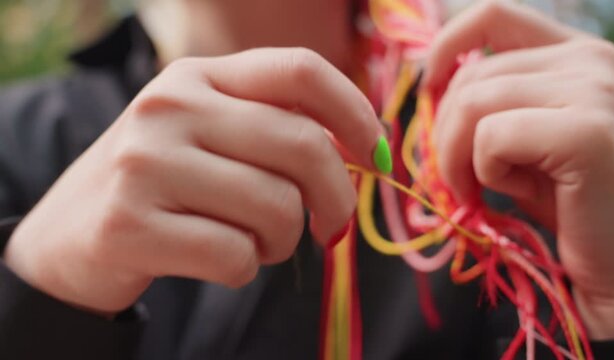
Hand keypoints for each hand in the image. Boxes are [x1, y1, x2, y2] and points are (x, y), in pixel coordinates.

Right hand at [4, 48, 385, 313]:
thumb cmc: (165, 183)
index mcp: (199, 75)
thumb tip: (364, 151)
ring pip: (277, 207)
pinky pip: (236, 255)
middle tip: (331, 226)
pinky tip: (219, 261)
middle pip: (304, 145)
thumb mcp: (211, 134)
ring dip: (284, 241)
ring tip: (257, 243)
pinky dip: (246, 269)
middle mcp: (170, 106)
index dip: (355, 111)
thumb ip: (276, 130)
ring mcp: (146, 163)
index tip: (376, 154)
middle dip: (336, 198)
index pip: (300, 69)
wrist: (72, 233)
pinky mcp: (129, 224)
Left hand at [425, 1, 613, 339]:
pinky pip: (492, 137)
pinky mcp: (586, 132)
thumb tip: (432, 84)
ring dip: (456, 158)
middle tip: (456, 181)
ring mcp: (594, 90)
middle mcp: (590, 60)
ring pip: (472, 103)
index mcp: (576, 53)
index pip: (494, 14)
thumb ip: (489, 104)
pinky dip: (485, 172)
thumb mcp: (522, 140)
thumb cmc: (569, 202)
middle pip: (471, 75)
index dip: (446, 46)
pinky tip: (515, 193)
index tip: (428, 88)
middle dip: (444, 134)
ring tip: (478, 191)